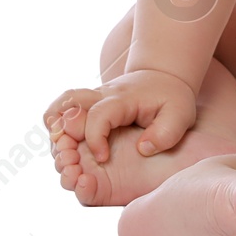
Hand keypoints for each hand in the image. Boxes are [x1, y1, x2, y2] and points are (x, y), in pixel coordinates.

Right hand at [59, 69, 199, 162]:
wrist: (163, 77)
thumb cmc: (172, 98)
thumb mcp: (180, 114)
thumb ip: (165, 133)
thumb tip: (142, 148)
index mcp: (121, 100)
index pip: (97, 115)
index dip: (95, 138)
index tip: (103, 158)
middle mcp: (100, 98)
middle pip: (67, 106)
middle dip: (61, 132)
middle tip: (67, 154)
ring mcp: (91, 103)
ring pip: (59, 109)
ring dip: (55, 133)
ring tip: (63, 156)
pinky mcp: (88, 110)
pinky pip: (62, 114)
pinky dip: (57, 130)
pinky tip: (64, 149)